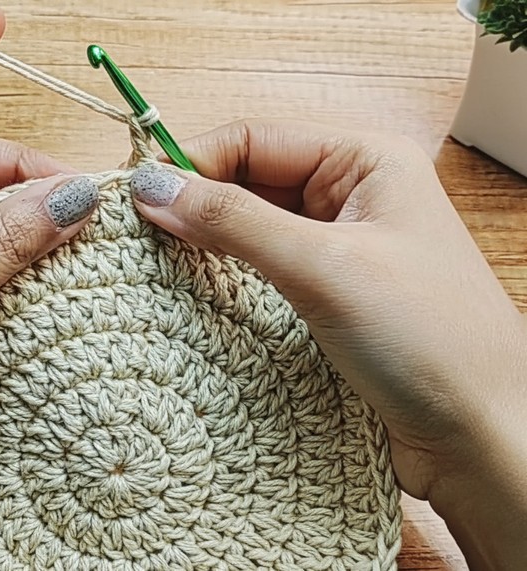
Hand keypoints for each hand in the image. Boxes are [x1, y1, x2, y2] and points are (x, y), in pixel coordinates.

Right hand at [129, 119, 526, 569]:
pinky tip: (192, 294)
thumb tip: (153, 188)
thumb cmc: (430, 340)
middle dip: (195, 204)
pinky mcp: (324, 293)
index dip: (192, 163)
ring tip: (155, 266)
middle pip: (246, 179)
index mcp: (366, 160)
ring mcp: (336, 246)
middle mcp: (350, 194)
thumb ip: (233, 222)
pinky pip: (258, 268)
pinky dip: (223, 277)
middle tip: (136, 236)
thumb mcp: (323, 268)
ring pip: (248, 226)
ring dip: (205, 243)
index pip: (254, 139)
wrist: (478, 435)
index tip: (137, 197)